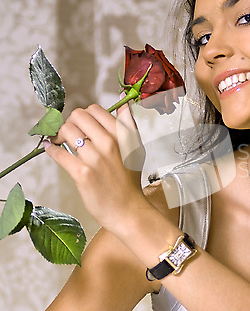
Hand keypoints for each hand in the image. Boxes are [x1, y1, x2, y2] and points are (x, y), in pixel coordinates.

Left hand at [44, 104, 147, 233]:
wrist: (127, 209)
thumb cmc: (129, 179)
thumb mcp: (136, 147)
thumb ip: (128, 124)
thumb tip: (122, 102)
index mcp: (123, 134)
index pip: (95, 110)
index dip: (85, 116)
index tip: (82, 125)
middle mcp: (110, 143)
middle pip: (78, 117)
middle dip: (71, 123)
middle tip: (69, 134)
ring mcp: (95, 158)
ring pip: (67, 131)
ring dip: (59, 135)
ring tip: (60, 142)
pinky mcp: (82, 173)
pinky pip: (59, 153)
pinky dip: (51, 149)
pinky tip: (51, 149)